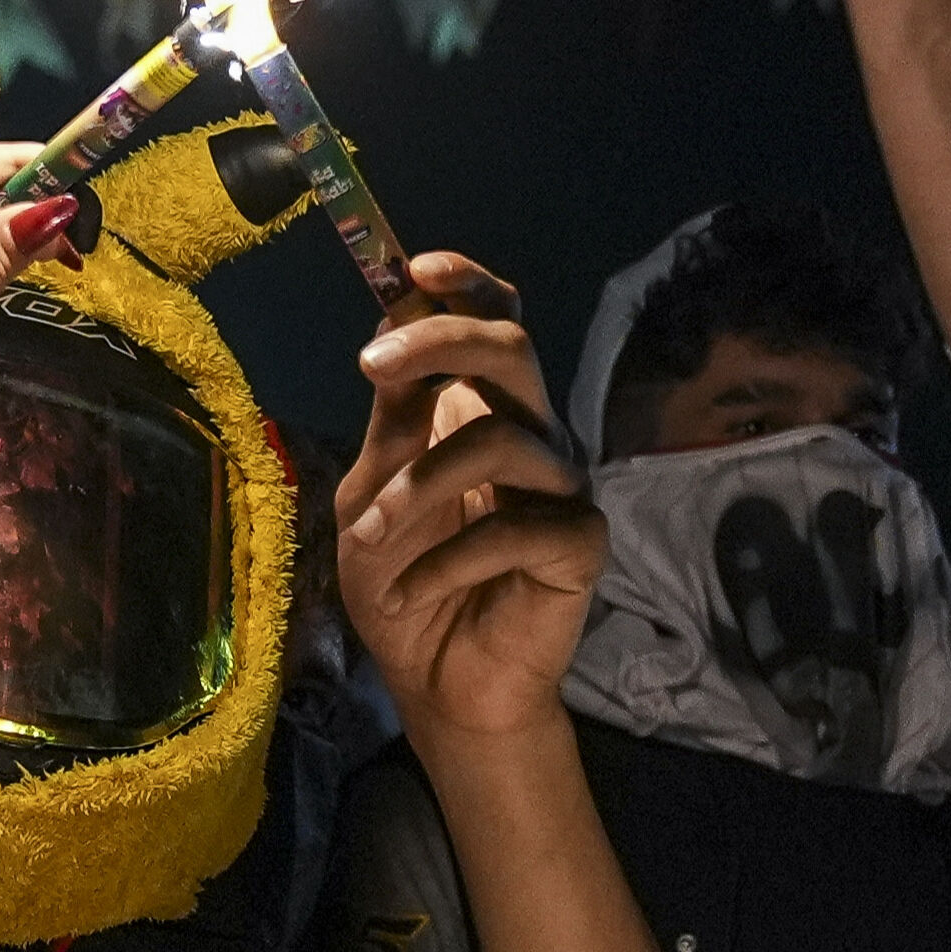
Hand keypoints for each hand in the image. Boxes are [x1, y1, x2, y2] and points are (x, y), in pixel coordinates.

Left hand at [338, 255, 603, 742]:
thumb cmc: (404, 583)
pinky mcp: (580, 546)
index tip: (414, 267)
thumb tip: (391, 326)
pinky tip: (410, 594)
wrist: (438, 684)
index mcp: (482, 411)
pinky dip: (445, 562)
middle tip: (372, 368)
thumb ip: (391, 417)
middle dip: (440, 342)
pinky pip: (513, 528)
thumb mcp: (370, 492)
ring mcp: (561, 489)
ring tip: (370, 536)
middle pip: (513, 349)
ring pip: (497, 440)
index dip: (465, 285)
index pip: (496, 321)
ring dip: (414, 488)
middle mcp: (531, 436)